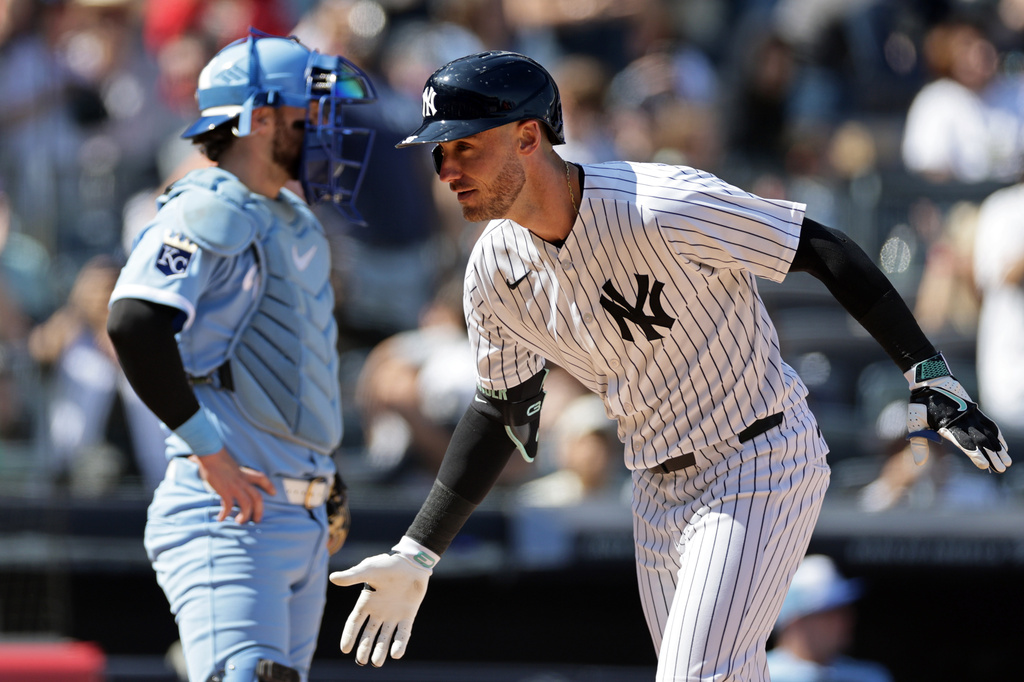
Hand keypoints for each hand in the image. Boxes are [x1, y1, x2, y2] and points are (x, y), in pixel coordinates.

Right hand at [190, 449, 275, 522]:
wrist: (211, 453)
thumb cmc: (217, 459)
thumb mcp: (230, 467)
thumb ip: (232, 476)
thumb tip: (227, 486)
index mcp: (245, 474)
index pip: (262, 478)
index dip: (269, 486)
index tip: (274, 493)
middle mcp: (243, 481)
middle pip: (257, 497)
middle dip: (259, 510)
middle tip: (257, 520)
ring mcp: (235, 486)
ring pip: (247, 504)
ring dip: (245, 515)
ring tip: (240, 521)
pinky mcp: (225, 490)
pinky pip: (228, 505)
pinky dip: (225, 514)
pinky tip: (221, 518)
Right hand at [330, 538, 436, 666]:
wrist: (411, 561)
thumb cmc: (388, 564)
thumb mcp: (369, 569)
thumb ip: (352, 576)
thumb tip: (333, 578)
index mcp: (367, 602)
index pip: (354, 623)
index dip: (349, 636)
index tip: (345, 649)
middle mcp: (378, 611)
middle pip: (369, 634)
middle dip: (364, 648)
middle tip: (361, 661)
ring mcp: (393, 614)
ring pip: (385, 637)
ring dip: (380, 650)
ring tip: (376, 663)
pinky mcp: (408, 615)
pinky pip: (403, 632)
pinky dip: (400, 643)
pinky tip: (396, 654)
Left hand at [905, 353, 1010, 471]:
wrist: (931, 380)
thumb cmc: (921, 404)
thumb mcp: (915, 423)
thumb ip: (919, 444)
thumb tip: (918, 463)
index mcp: (947, 425)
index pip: (964, 443)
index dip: (975, 455)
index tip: (984, 466)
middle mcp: (962, 421)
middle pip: (980, 441)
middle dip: (992, 456)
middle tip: (1001, 469)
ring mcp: (971, 415)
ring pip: (988, 434)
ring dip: (998, 448)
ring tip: (1007, 461)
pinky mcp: (975, 410)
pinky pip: (990, 424)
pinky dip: (998, 435)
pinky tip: (1003, 446)